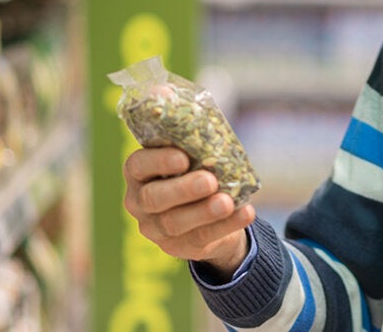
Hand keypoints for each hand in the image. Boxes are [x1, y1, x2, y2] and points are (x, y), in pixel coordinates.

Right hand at [123, 146, 255, 276]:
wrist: (209, 213)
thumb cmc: (197, 171)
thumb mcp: (193, 157)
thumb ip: (197, 149)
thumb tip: (216, 134)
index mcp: (138, 173)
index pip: (138, 165)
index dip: (158, 161)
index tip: (184, 158)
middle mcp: (139, 202)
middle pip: (153, 198)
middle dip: (182, 189)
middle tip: (209, 181)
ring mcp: (155, 228)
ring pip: (174, 222)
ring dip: (204, 212)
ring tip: (227, 202)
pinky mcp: (177, 247)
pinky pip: (200, 238)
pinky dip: (225, 225)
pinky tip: (244, 213)